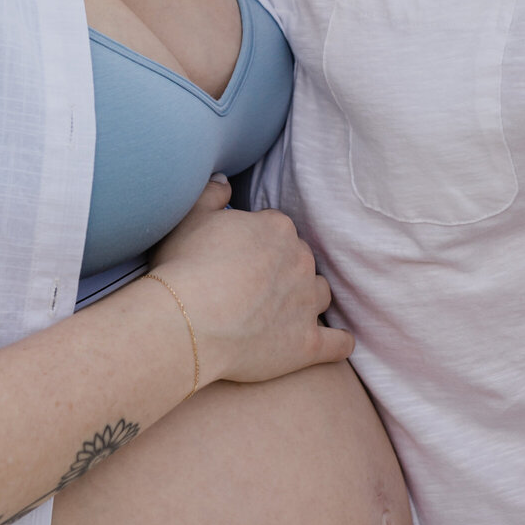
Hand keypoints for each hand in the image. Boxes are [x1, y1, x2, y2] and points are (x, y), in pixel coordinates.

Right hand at [150, 181, 354, 387]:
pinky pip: (339, 343)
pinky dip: (338, 343)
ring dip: (307, 300)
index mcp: (277, 228)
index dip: (258, 244)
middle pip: (301, 261)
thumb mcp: (189, 216)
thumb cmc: (184, 266)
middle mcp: (301, 261)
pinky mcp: (308, 344)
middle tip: (254, 288)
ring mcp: (307, 303)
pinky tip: (333, 344)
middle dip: (284, 271)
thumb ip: (211, 193)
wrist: (188, 321)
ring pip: (320, 295)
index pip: (278, 230)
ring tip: (284, 313)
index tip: (239, 259)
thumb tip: (225, 181)